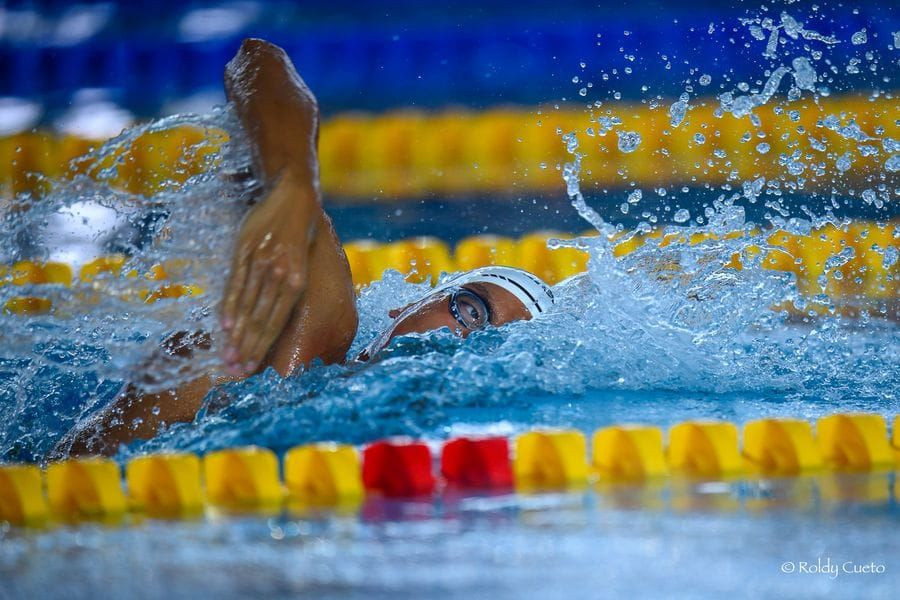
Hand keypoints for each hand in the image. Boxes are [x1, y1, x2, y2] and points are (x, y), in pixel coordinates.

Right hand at [221, 175, 316, 374]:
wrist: (294, 195)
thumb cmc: (301, 234)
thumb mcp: (304, 262)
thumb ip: (290, 289)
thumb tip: (275, 319)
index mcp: (298, 282)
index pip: (276, 323)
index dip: (262, 347)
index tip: (252, 368)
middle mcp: (280, 274)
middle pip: (259, 320)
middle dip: (247, 349)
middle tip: (236, 372)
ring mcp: (261, 262)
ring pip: (245, 305)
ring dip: (235, 334)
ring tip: (227, 356)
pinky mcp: (245, 249)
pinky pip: (235, 283)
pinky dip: (228, 305)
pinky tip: (223, 325)